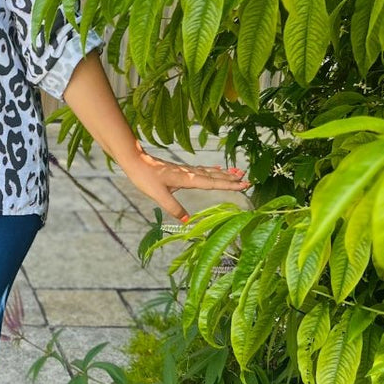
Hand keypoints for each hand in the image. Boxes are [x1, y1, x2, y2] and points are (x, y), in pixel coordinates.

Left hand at [121, 143, 249, 221]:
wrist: (135, 161)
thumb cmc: (145, 177)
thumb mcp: (159, 195)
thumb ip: (174, 207)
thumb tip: (188, 221)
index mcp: (188, 178)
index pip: (213, 182)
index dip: (229, 184)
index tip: (244, 184)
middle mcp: (190, 173)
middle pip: (215, 175)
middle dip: (231, 178)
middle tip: (248, 179)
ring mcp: (186, 170)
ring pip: (209, 172)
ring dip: (224, 173)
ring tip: (238, 172)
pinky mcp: (181, 169)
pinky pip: (202, 170)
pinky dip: (212, 170)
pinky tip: (215, 169)